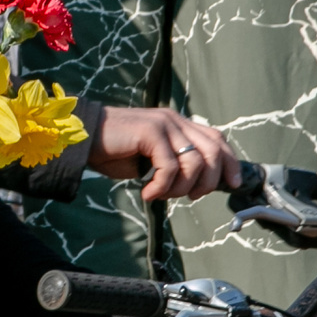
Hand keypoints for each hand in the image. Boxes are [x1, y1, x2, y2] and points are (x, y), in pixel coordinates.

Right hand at [90, 108, 234, 203]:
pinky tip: (146, 192)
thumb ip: (174, 164)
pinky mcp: (151, 132)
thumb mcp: (151, 160)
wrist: (84, 138)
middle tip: (190, 196)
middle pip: (213, 152)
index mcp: (178, 124)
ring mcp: (164, 124)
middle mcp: (175, 120)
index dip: (230, 162)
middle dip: (208, 182)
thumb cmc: (114, 152)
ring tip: (160, 194)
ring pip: (194, 163)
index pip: (216, 139)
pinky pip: (170, 168)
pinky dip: (161, 187)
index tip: (232, 184)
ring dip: (180, 188)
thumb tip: (197, 184)